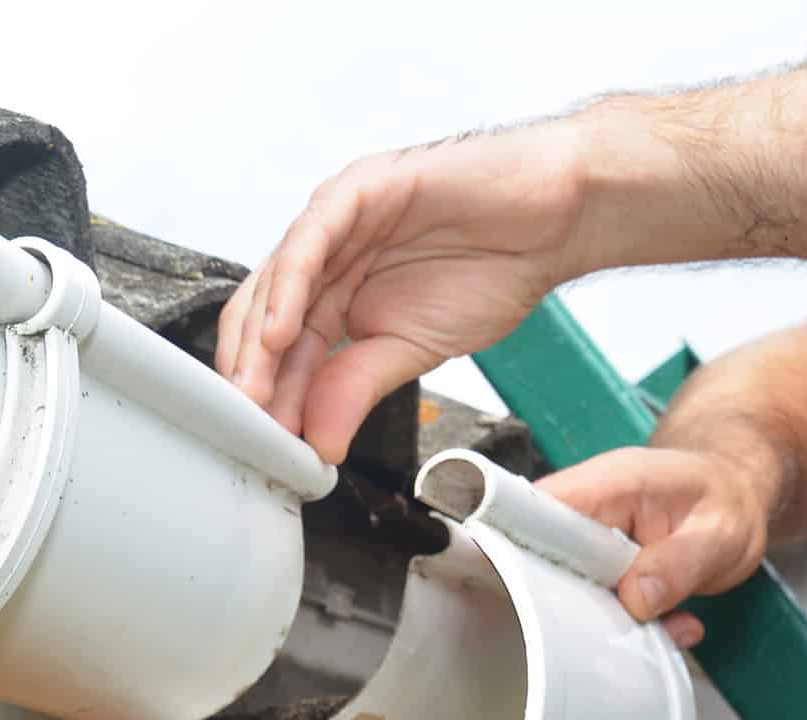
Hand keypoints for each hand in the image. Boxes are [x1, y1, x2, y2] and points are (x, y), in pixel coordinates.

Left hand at [216, 120, 594, 461]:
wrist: (556, 218)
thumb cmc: (493, 268)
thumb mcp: (411, 350)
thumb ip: (355, 388)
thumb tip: (319, 444)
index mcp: (334, 293)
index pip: (281, 350)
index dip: (269, 398)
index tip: (263, 443)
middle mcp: (327, 257)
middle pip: (264, 317)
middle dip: (253, 376)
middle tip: (250, 425)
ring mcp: (337, 221)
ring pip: (277, 281)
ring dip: (259, 341)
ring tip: (255, 391)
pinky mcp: (358, 190)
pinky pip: (310, 239)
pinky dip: (290, 286)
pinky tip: (280, 332)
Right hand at [538, 447, 781, 651]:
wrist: (733, 495)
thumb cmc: (725, 500)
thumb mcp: (720, 534)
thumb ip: (679, 564)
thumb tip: (635, 599)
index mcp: (607, 484)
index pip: (533, 510)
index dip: (517, 550)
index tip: (536, 596)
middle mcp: (583, 510)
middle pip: (535, 558)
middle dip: (568, 603)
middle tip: (620, 624)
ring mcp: (583, 540)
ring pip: (561, 588)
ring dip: (604, 619)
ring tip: (661, 624)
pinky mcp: (590, 566)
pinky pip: (586, 600)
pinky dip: (621, 623)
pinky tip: (665, 623)